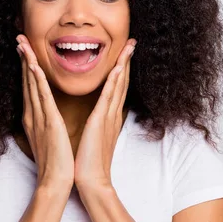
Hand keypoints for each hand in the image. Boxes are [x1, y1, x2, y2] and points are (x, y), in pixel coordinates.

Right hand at [16, 34, 74, 190]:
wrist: (56, 181)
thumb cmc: (55, 162)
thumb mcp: (48, 136)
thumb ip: (45, 122)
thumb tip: (47, 112)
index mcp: (34, 117)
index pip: (30, 86)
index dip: (26, 66)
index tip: (24, 49)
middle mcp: (32, 114)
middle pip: (26, 80)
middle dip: (22, 58)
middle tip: (19, 37)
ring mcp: (39, 117)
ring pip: (32, 84)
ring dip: (27, 62)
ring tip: (23, 43)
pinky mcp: (49, 122)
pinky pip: (42, 96)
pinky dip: (36, 80)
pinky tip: (33, 65)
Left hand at [74, 38, 136, 189]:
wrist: (92, 180)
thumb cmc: (90, 161)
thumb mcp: (96, 136)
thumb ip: (99, 122)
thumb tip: (99, 114)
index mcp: (109, 116)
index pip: (117, 87)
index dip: (122, 68)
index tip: (125, 52)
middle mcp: (112, 113)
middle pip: (122, 81)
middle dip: (127, 61)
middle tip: (132, 41)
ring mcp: (108, 116)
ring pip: (118, 84)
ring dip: (123, 64)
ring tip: (128, 46)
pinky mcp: (100, 121)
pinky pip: (108, 97)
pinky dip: (114, 81)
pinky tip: (118, 68)